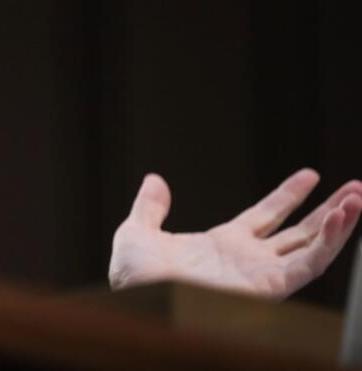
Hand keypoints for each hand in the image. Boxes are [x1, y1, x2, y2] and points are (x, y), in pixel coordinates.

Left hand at [109, 169, 361, 298]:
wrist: (137, 296)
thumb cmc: (133, 277)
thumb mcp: (138, 231)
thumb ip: (150, 207)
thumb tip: (155, 180)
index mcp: (223, 245)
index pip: (266, 216)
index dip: (288, 195)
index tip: (311, 175)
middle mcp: (248, 260)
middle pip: (299, 231)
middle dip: (329, 211)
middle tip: (355, 188)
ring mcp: (261, 274)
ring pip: (312, 247)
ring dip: (339, 224)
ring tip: (358, 196)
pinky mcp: (269, 288)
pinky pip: (308, 265)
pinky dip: (328, 243)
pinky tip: (341, 217)